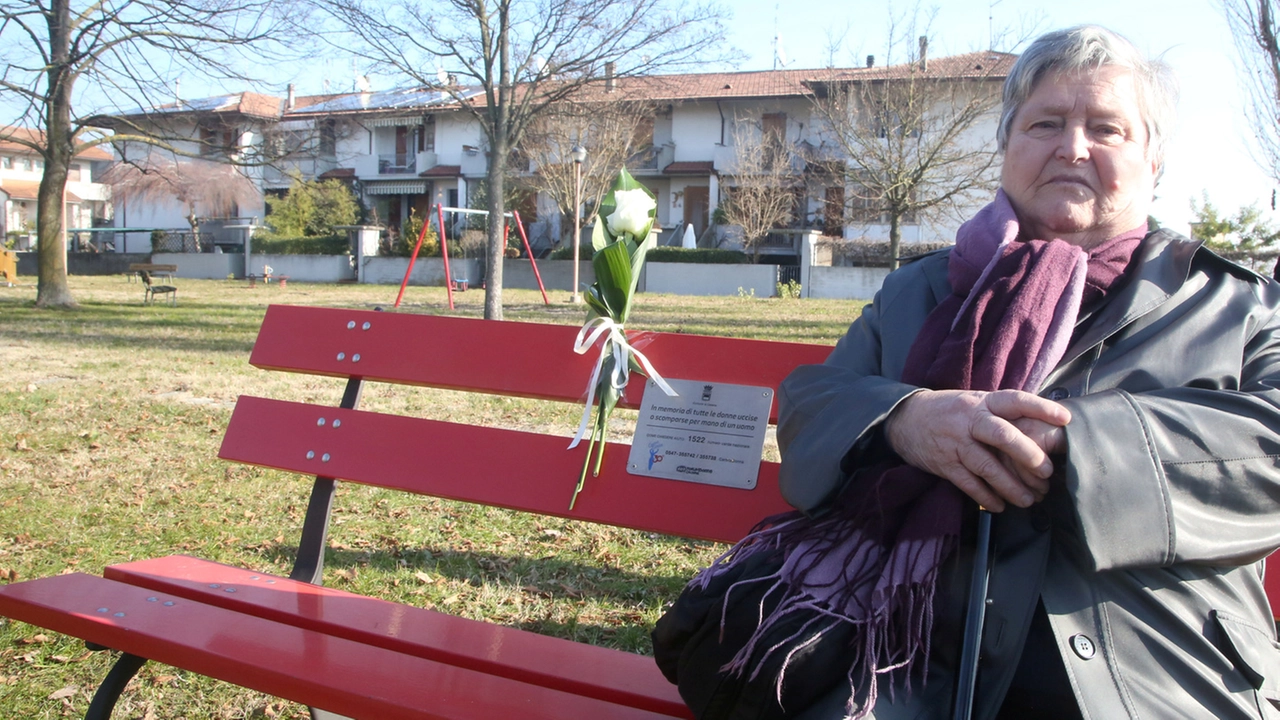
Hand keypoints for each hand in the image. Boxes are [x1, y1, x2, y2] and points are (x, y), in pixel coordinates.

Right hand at [884, 389, 1070, 510]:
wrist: (904, 419)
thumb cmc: (949, 411)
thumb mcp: (975, 401)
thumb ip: (1001, 412)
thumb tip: (1041, 425)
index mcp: (982, 402)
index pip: (1015, 400)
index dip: (1040, 408)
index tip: (1065, 419)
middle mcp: (969, 420)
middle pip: (1002, 435)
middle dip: (1027, 454)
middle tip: (1047, 472)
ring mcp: (956, 443)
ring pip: (987, 466)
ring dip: (1010, 486)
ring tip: (1029, 500)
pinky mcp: (944, 463)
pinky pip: (968, 484)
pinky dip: (986, 496)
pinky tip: (1000, 506)